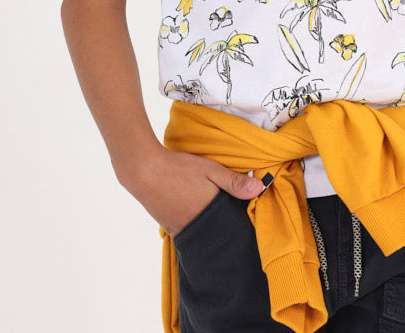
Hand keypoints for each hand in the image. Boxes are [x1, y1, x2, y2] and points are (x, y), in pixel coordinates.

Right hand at [118, 145, 263, 237]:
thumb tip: (261, 188)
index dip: (240, 224)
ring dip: (210, 227)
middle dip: (225, 228)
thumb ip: (235, 181)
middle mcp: (195, 229)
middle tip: (230, 215)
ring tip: (214, 214)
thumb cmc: (179, 168)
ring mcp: (179, 230)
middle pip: (217, 235)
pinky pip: (188, 232)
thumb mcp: (211, 170)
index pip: (231, 229)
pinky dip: (195, 226)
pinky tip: (196, 213)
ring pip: (203, 234)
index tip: (247, 219)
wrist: (144, 170)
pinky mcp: (168, 228)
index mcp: (209, 216)